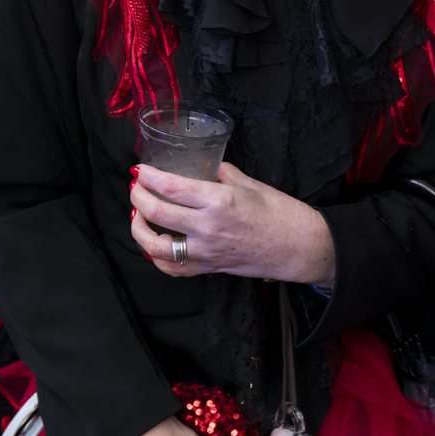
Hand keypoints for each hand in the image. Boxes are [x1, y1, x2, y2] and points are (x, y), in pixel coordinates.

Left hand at [130, 162, 334, 285]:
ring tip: (137, 215)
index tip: (141, 168)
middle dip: (138, 196)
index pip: (172, 187)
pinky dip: (155, 257)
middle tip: (136, 186)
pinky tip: (153, 244)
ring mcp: (206, 252)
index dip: (150, 176)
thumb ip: (223, 174)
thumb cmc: (281, 214)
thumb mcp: (252, 184)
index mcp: (220, 201)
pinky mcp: (208, 268)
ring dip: (138, 228)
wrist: (298, 247)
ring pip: (155, 245)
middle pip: (157, 212)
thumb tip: (206, 167)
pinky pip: (171, 268)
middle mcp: (208, 228)